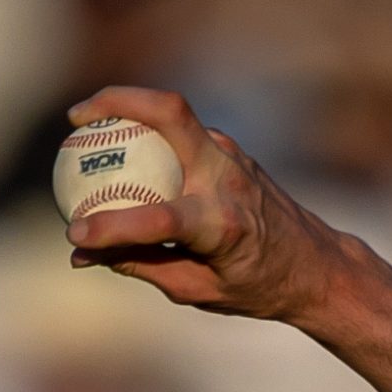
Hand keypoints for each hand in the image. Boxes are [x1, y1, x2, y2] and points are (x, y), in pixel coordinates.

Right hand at [63, 86, 344, 322]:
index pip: (156, 219)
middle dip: (118, 102)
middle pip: (170, 113)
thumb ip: (141, 266)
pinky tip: (122, 145)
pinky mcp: (233, 153)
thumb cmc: (258, 286)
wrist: (317, 267)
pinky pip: (182, 133)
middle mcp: (228, 180)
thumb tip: (82, 256)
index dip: (110, 228)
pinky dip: (148, 133)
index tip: (74, 234)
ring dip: (129, 108)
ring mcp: (233, 158)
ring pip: (176, 114)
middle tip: (76, 118)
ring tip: (87, 122)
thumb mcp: (199, 289)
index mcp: (223, 226)